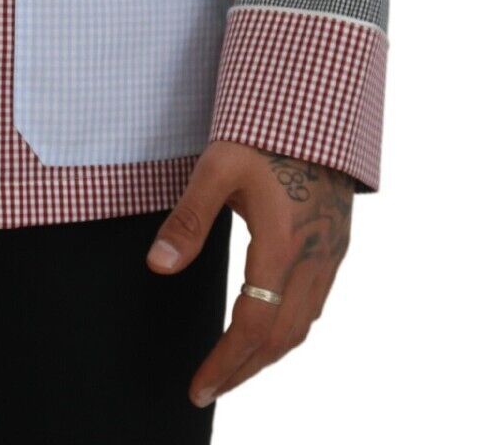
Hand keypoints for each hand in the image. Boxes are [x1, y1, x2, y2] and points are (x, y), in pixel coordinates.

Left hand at [146, 139, 353, 407]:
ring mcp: (330, 254)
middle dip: (243, 369)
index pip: (253, 325)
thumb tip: (157, 266)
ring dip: (267, 354)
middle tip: (209, 389)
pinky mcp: (336, 244)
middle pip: (281, 338)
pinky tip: (270, 328)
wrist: (318, 105)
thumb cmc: (263, 132)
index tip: (198, 388)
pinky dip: (288, 329)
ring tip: (233, 368)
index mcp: (283, 245)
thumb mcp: (217, 168)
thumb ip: (188, 219)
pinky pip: (315, 305)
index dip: (225, 363)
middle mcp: (313, 258)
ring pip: (302, 325)